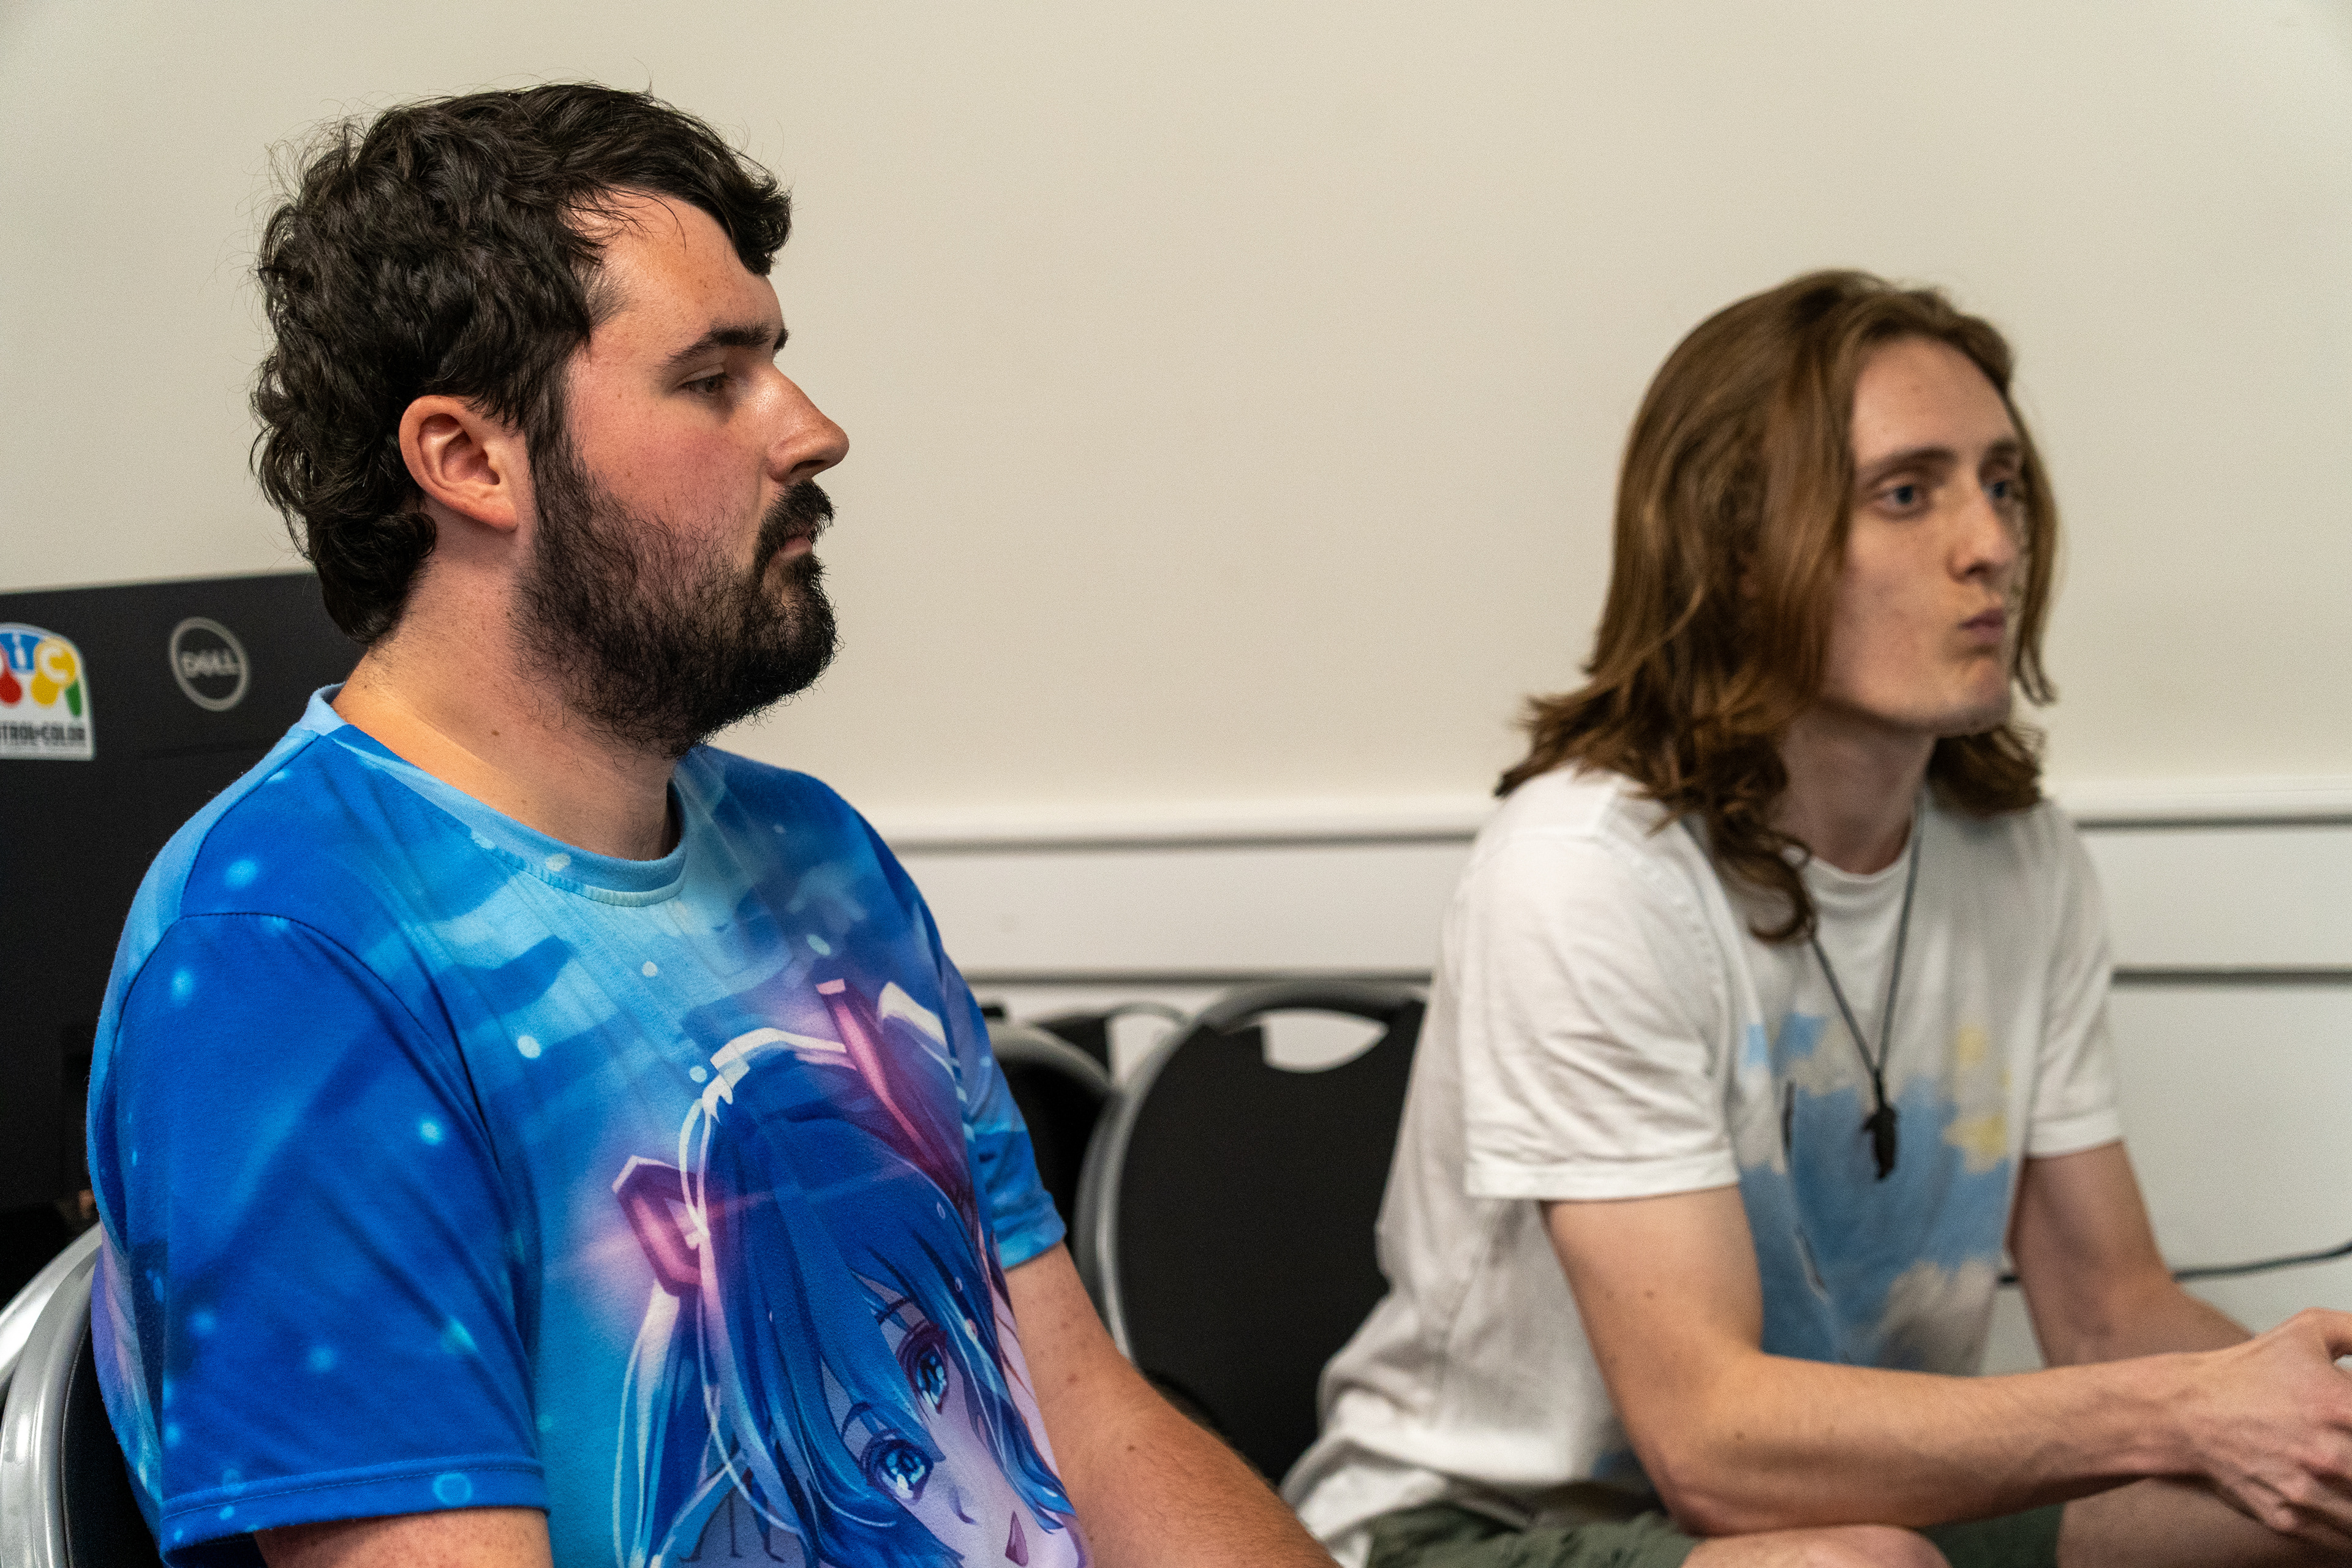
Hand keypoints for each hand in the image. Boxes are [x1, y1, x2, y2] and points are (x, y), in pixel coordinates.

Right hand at [2175, 1308, 2351, 1548]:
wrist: (2185, 1411)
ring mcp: (2310, 1492)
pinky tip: (2344, 1504)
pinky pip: (2343, 1542)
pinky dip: (2349, 1529)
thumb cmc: (2248, 1372)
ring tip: (2347, 1476)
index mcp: (2343, 1407)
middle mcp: (2330, 1455)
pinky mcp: (2290, 1519)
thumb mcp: (2309, 1332)